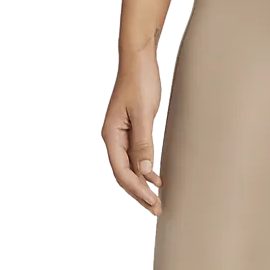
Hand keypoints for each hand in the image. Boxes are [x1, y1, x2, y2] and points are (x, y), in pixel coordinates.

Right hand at [103, 49, 163, 213]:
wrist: (139, 60)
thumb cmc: (140, 82)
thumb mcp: (144, 113)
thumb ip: (143, 142)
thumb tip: (144, 169)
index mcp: (112, 135)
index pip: (122, 171)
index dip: (138, 189)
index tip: (153, 202)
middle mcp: (114, 138)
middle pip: (125, 173)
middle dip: (140, 192)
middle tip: (158, 209)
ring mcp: (122, 135)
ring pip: (131, 167)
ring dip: (144, 184)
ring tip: (157, 200)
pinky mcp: (132, 131)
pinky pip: (136, 156)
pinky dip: (146, 170)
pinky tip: (156, 178)